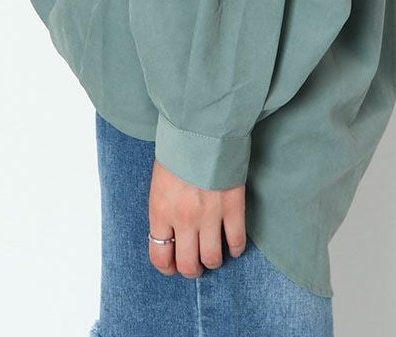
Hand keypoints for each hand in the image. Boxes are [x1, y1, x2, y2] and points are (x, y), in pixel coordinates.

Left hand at [147, 158, 246, 278]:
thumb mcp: (160, 181)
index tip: (172, 266)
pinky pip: (236, 241)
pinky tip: (233, 245)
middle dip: (192, 269)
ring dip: (213, 260)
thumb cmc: (178, 149)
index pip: (160, 256)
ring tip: (213, 254)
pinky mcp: (233, 206)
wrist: (203, 126)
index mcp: (161, 210)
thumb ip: (164, 209)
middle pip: (188, 265)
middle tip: (195, 263)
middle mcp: (184, 218)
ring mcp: (210, 214)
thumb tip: (172, 232)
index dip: (167, 267)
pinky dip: (235, 248)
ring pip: (212, 258)